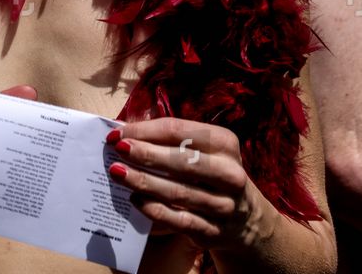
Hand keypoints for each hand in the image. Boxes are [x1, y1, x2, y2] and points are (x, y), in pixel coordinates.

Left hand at [106, 118, 274, 252]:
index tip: (118, 133)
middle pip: (182, 161)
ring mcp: (224, 205)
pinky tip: (135, 200)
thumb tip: (127, 130)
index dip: (145, 131)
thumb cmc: (211, 174)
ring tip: (117, 173)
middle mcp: (230, 173)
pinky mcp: (214, 231)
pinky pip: (180, 220)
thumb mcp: (203, 150)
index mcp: (224, 143)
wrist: (245, 220)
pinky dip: (155, 210)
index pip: (179, 130)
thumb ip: (170, 139)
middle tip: (116, 150)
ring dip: (144, 181)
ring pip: (179, 192)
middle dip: (146, 154)